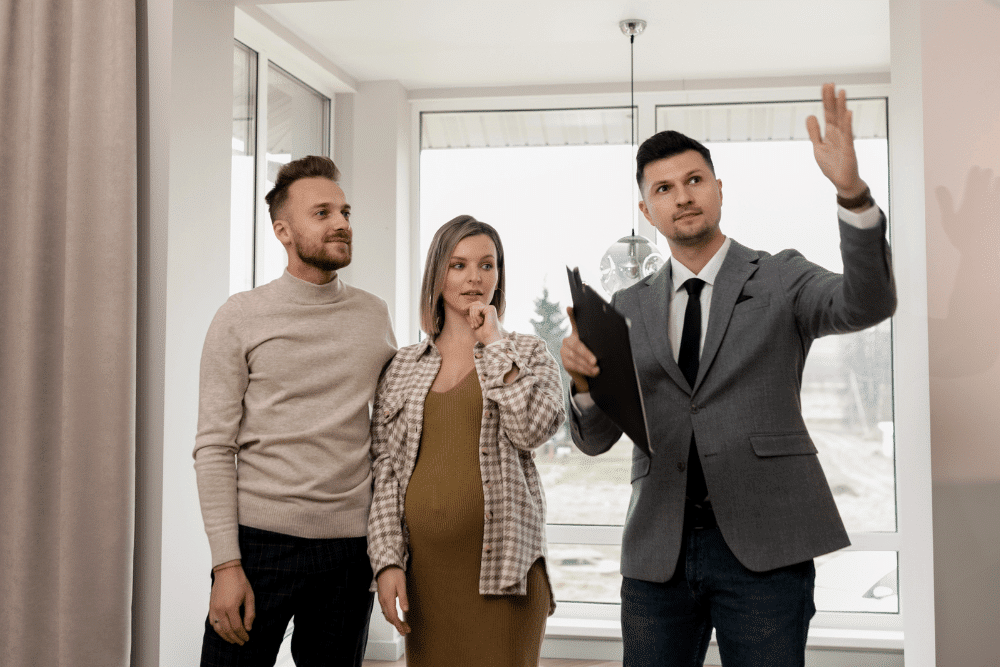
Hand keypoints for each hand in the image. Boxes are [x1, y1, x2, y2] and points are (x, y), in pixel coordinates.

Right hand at [209, 563, 254, 644]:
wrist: (226, 571)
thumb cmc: (240, 582)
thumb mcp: (249, 596)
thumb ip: (250, 613)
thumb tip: (248, 628)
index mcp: (231, 607)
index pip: (237, 627)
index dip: (242, 635)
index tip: (247, 638)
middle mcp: (220, 610)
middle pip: (227, 630)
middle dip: (235, 638)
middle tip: (242, 642)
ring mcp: (214, 609)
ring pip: (218, 629)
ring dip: (226, 637)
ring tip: (233, 640)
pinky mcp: (211, 607)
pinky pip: (212, 623)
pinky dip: (218, 630)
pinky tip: (224, 632)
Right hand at [376, 567, 410, 634]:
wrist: (385, 565)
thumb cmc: (394, 573)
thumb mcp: (401, 585)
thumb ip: (403, 598)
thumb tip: (405, 610)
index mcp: (388, 599)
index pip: (393, 616)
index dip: (399, 625)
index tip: (404, 631)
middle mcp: (383, 601)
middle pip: (389, 617)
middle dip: (398, 625)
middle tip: (407, 630)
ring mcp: (381, 599)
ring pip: (387, 614)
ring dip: (394, 621)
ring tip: (403, 625)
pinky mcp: (382, 596)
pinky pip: (385, 610)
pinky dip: (391, 616)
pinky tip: (396, 616)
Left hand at [467, 301, 501, 345]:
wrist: (489, 339)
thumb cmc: (483, 335)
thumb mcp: (474, 325)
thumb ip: (470, 317)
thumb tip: (463, 310)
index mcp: (486, 313)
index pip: (475, 306)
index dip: (468, 307)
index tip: (461, 310)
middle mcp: (489, 309)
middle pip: (473, 305)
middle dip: (470, 314)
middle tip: (473, 325)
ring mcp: (490, 308)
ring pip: (473, 307)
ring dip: (473, 318)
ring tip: (478, 325)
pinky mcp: (490, 308)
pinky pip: (476, 308)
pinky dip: (475, 316)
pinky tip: (481, 322)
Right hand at [559, 307, 599, 392]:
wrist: (589, 375)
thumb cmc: (598, 358)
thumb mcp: (600, 348)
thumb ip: (603, 341)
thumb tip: (623, 330)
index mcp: (578, 333)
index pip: (574, 321)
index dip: (572, 315)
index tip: (570, 308)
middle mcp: (568, 340)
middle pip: (576, 344)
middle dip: (586, 353)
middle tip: (595, 361)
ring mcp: (564, 351)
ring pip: (575, 356)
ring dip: (587, 364)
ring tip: (597, 370)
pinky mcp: (564, 362)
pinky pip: (573, 365)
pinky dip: (584, 369)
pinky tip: (592, 372)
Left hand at [806, 83, 865, 198]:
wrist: (843, 182)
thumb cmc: (832, 165)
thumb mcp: (818, 147)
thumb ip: (814, 132)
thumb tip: (810, 116)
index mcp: (830, 133)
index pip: (828, 113)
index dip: (826, 100)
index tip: (826, 85)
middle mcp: (838, 134)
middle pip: (834, 113)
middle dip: (831, 99)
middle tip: (830, 83)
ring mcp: (844, 141)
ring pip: (842, 121)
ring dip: (841, 107)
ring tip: (841, 92)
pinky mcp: (849, 150)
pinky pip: (848, 135)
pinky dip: (847, 124)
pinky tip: (848, 113)